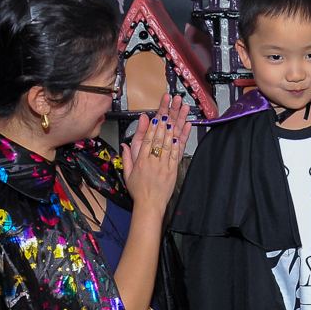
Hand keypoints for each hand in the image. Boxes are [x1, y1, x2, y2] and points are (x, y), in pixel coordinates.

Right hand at [120, 94, 192, 214]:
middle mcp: (153, 160)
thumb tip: (125, 144)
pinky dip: (181, 139)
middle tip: (171, 103)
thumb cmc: (138, 191)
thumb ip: (127, 157)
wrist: (150, 205)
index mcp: (141, 160)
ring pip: (170, 141)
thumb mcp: (128, 174)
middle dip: (166, 117)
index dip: (153, 124)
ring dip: (176, 124)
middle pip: (160, 135)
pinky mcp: (173, 169)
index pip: (148, 138)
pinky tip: (185, 128)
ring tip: (180, 110)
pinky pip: (178, 152)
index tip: (157, 113)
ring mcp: (165, 165)